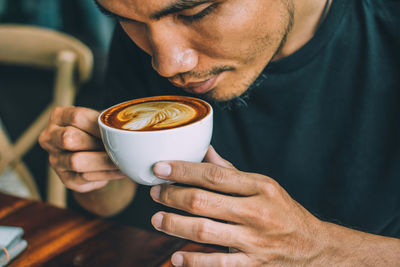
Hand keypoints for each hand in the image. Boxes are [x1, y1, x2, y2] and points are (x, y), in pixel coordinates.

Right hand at [39, 106, 126, 191]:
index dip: (98, 124)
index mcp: (59, 117)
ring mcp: (55, 160)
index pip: (76, 117)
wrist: (97, 155)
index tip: (115, 129)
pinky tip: (120, 169)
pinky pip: (86, 177)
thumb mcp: (101, 121)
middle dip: (96, 142)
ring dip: (104, 161)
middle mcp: (50, 138)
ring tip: (122, 158)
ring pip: (76, 161)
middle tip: (118, 144)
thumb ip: (107, 120)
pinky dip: (107, 173)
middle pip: (69, 138)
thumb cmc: (98, 133)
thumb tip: (126, 123)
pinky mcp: (66, 179)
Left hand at [148, 146, 326, 265]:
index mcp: (261, 186)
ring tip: (157, 220)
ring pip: (204, 231)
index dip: (183, 170)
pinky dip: (193, 261)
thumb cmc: (284, 211)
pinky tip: (175, 258)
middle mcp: (257, 211)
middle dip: (172, 196)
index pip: (214, 175)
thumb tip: (204, 151)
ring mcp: (255, 240)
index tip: (160, 168)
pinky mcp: (253, 265)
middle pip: (203, 201)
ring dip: (174, 225)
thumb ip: (232, 171)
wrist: (313, 247)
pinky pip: (217, 264)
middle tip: (154, 193)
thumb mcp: (265, 185)